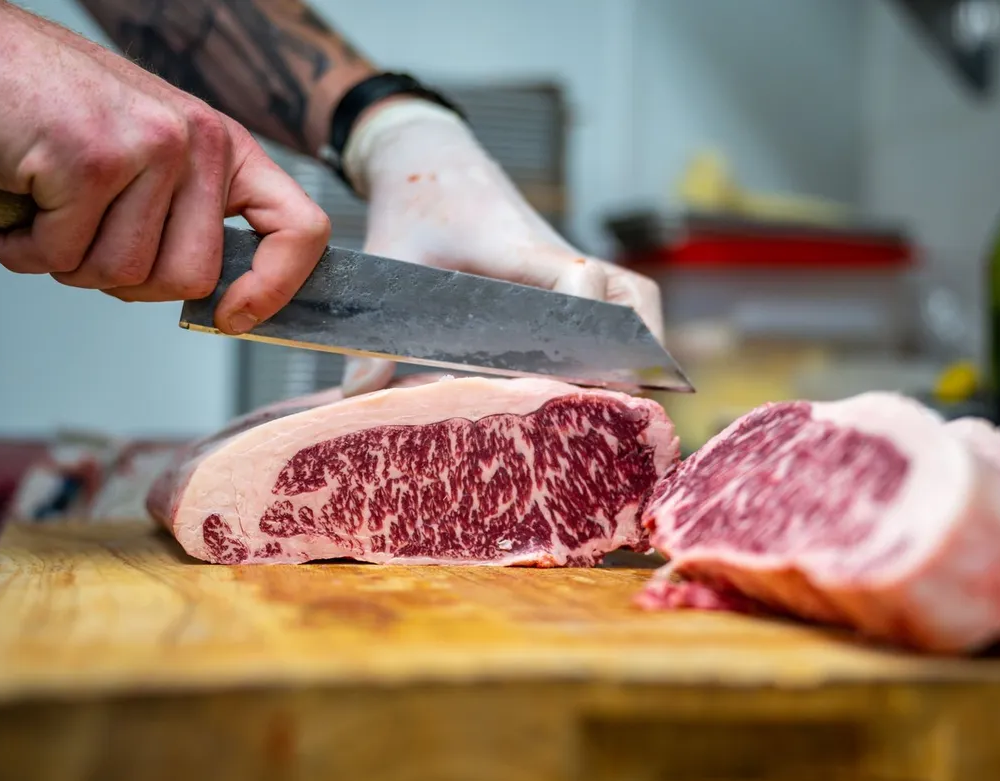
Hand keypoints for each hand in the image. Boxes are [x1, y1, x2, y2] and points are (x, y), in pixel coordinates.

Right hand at [0, 0, 330, 333]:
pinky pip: (62, 255)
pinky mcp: (92, 160)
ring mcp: (150, 148)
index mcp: (226, 148)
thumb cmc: (54, 114)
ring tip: (47, 209)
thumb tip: (222, 301)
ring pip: (123, 274)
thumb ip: (187, 218)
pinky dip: (22, 248)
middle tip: (85, 240)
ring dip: (67, 261)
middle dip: (128, 281)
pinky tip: (15, 202)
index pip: (301, 229)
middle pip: (191, 277)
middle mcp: (201, 142)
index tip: (232, 317)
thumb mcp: (148, 160)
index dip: (277, 288)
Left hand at [336, 98, 663, 395]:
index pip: (574, 277)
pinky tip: (613, 373)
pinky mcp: (567, 270)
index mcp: (514, 249)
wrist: (433, 160)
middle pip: (628, 294)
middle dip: (633, 347)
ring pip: (634, 295)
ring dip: (641, 338)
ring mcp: (566, 262)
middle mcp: (554, 255)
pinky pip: (620, 296)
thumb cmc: (413, 208)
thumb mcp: (389, 265)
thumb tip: (357, 399)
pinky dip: (630, 329)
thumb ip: (374, 336)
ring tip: (630, 392)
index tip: (582, 362)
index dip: (587, 318)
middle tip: (623, 400)